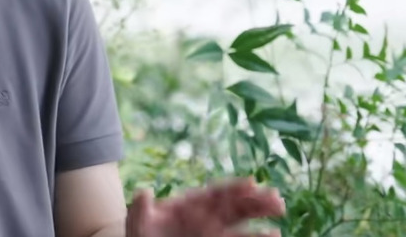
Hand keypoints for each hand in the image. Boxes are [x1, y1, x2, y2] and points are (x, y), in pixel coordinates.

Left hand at [126, 177, 285, 236]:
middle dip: (256, 202)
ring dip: (259, 224)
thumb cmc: (141, 234)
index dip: (233, 187)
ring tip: (277, 226)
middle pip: (235, 207)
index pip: (214, 193)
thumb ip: (141, 208)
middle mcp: (206, 217)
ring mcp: (213, 234)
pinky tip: (274, 236)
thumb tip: (143, 192)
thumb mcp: (137, 221)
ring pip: (241, 227)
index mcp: (189, 204)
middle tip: (277, 198)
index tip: (252, 182)